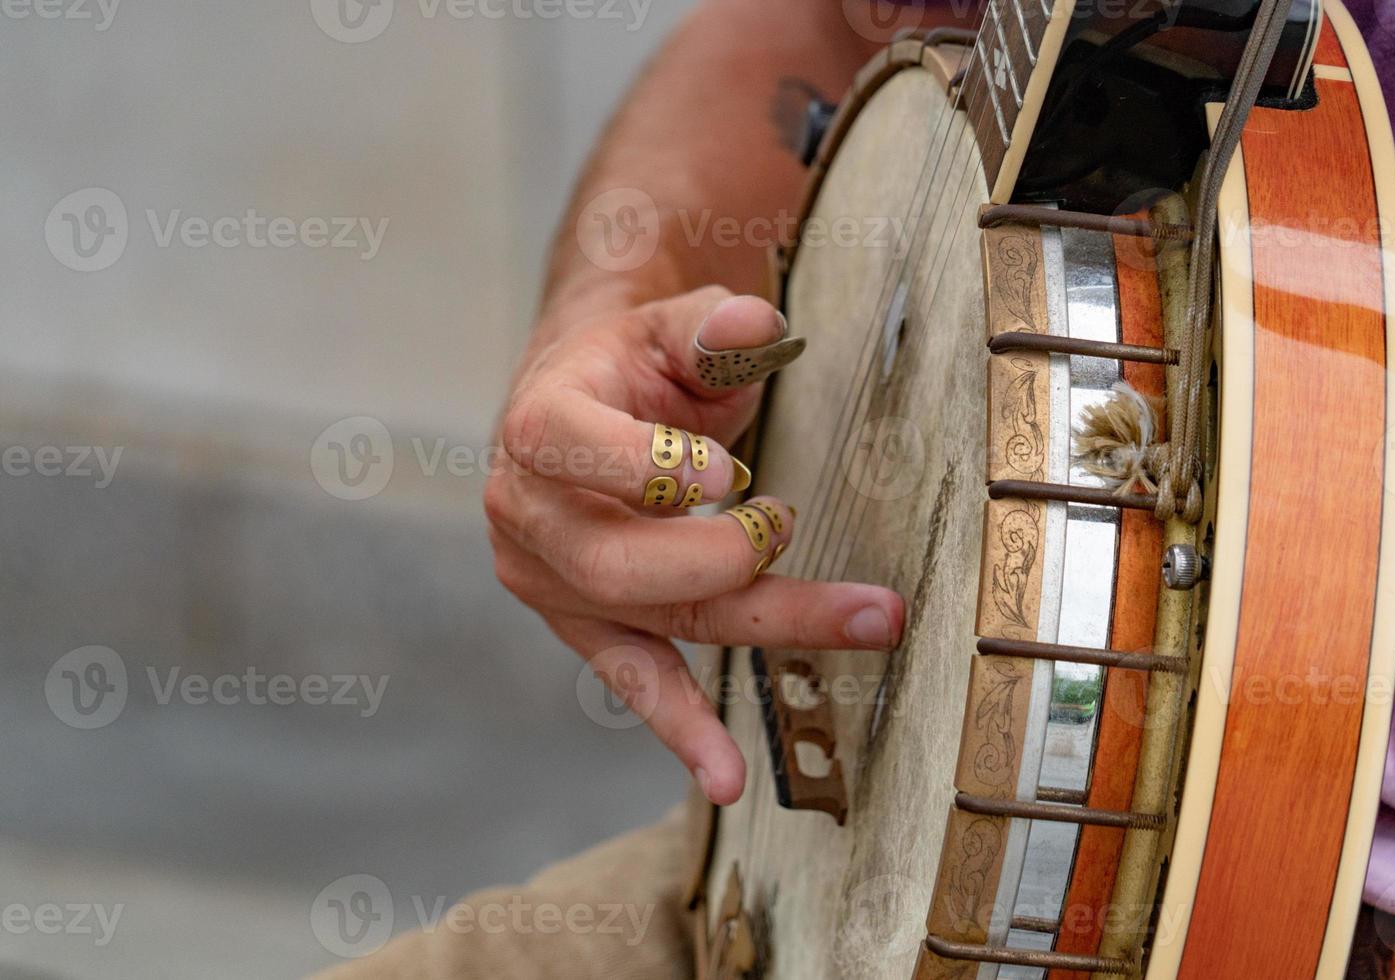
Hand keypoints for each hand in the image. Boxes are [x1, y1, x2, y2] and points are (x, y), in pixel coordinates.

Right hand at [485, 286, 904, 804]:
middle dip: (728, 563)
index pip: (577, 451)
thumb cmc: (629, 364)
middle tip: (800, 532)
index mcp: (538, 428)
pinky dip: (683, 727)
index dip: (653, 467)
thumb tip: (752, 323)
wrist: (580, 403)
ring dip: (764, 627)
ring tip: (866, 624)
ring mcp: (552, 582)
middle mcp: (528, 514)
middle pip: (622, 562)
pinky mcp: (586, 624)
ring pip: (654, 621)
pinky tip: (725, 774)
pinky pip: (636, 679)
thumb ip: (709, 325)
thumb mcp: (668, 326)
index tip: (733, 474)